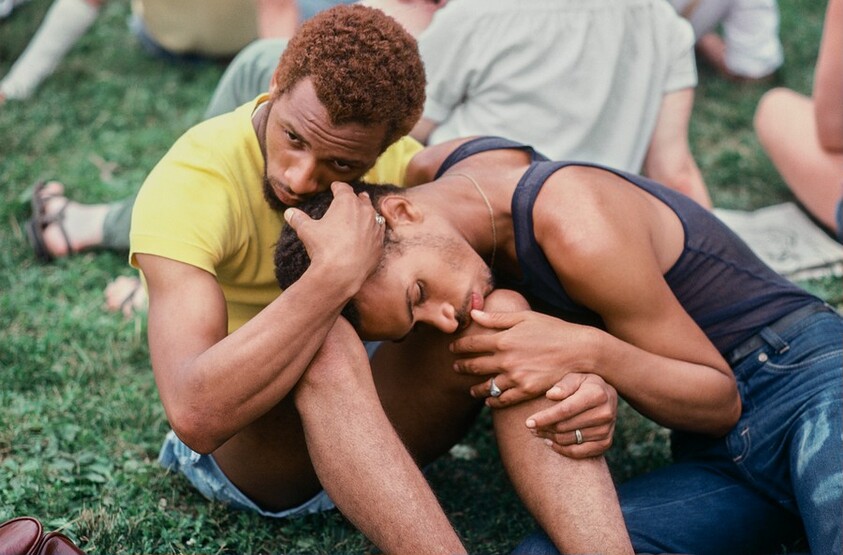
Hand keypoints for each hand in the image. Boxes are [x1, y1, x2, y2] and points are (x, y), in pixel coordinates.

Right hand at [284, 182, 384, 291]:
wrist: (343, 273)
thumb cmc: (324, 248)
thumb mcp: (307, 231)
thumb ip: (298, 219)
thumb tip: (288, 212)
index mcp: (347, 202)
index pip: (343, 188)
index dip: (337, 187)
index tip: (335, 187)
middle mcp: (365, 211)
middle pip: (361, 199)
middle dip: (355, 197)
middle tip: (351, 197)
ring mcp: (375, 227)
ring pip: (373, 213)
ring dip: (366, 212)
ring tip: (363, 212)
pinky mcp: (380, 243)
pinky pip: (378, 231)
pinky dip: (373, 229)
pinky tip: (370, 232)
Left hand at [450, 309, 596, 406]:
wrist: (578, 350)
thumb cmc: (553, 329)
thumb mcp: (525, 318)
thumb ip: (498, 317)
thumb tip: (474, 313)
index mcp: (503, 339)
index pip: (472, 344)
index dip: (459, 346)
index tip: (453, 348)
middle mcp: (506, 359)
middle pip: (474, 365)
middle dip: (462, 366)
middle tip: (455, 367)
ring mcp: (515, 377)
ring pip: (486, 386)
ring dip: (474, 388)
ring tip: (470, 389)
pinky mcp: (526, 390)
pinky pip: (503, 400)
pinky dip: (492, 401)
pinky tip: (489, 400)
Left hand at [526, 373, 616, 458]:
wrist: (607, 396)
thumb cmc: (585, 384)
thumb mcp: (575, 377)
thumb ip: (563, 384)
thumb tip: (551, 395)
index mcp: (597, 394)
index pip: (565, 410)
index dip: (545, 417)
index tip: (528, 422)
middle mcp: (604, 413)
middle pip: (565, 426)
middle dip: (544, 428)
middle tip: (530, 427)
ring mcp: (606, 430)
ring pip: (568, 439)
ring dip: (550, 437)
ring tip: (538, 432)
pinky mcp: (605, 442)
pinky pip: (578, 452)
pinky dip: (561, 449)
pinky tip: (550, 442)